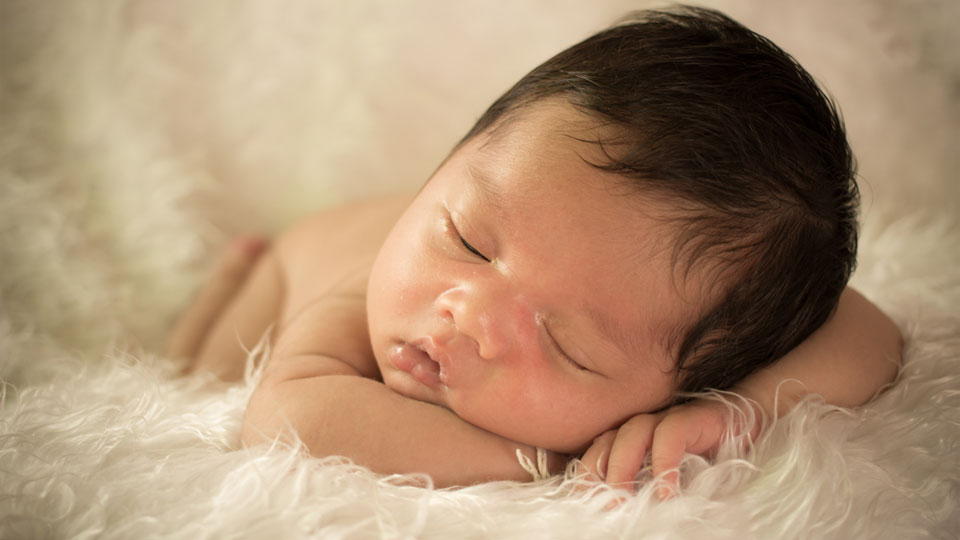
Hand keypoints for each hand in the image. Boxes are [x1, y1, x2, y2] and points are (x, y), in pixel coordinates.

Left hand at [577, 397, 758, 498]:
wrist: (747, 424)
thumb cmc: (706, 458)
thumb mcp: (672, 481)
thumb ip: (648, 492)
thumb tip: (625, 517)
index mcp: (630, 440)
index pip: (595, 453)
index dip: (585, 477)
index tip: (579, 505)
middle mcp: (642, 427)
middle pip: (605, 442)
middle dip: (596, 474)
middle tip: (599, 508)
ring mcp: (665, 419)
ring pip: (631, 434)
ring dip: (622, 468)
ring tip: (624, 502)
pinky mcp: (692, 418)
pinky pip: (670, 436)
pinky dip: (664, 464)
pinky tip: (667, 492)